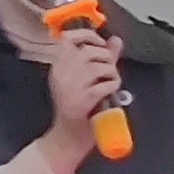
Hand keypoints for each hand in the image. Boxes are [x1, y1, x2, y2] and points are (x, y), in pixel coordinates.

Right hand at [40, 26, 123, 166]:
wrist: (69, 138)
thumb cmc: (79, 107)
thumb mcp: (87, 79)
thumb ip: (101, 58)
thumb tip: (115, 39)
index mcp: (58, 66)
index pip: (68, 38)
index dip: (88, 35)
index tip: (100, 44)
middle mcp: (61, 74)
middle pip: (88, 51)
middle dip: (107, 57)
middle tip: (110, 69)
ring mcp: (69, 88)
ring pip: (98, 67)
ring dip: (112, 73)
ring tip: (111, 82)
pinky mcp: (80, 102)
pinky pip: (104, 85)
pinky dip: (113, 86)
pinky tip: (111, 91)